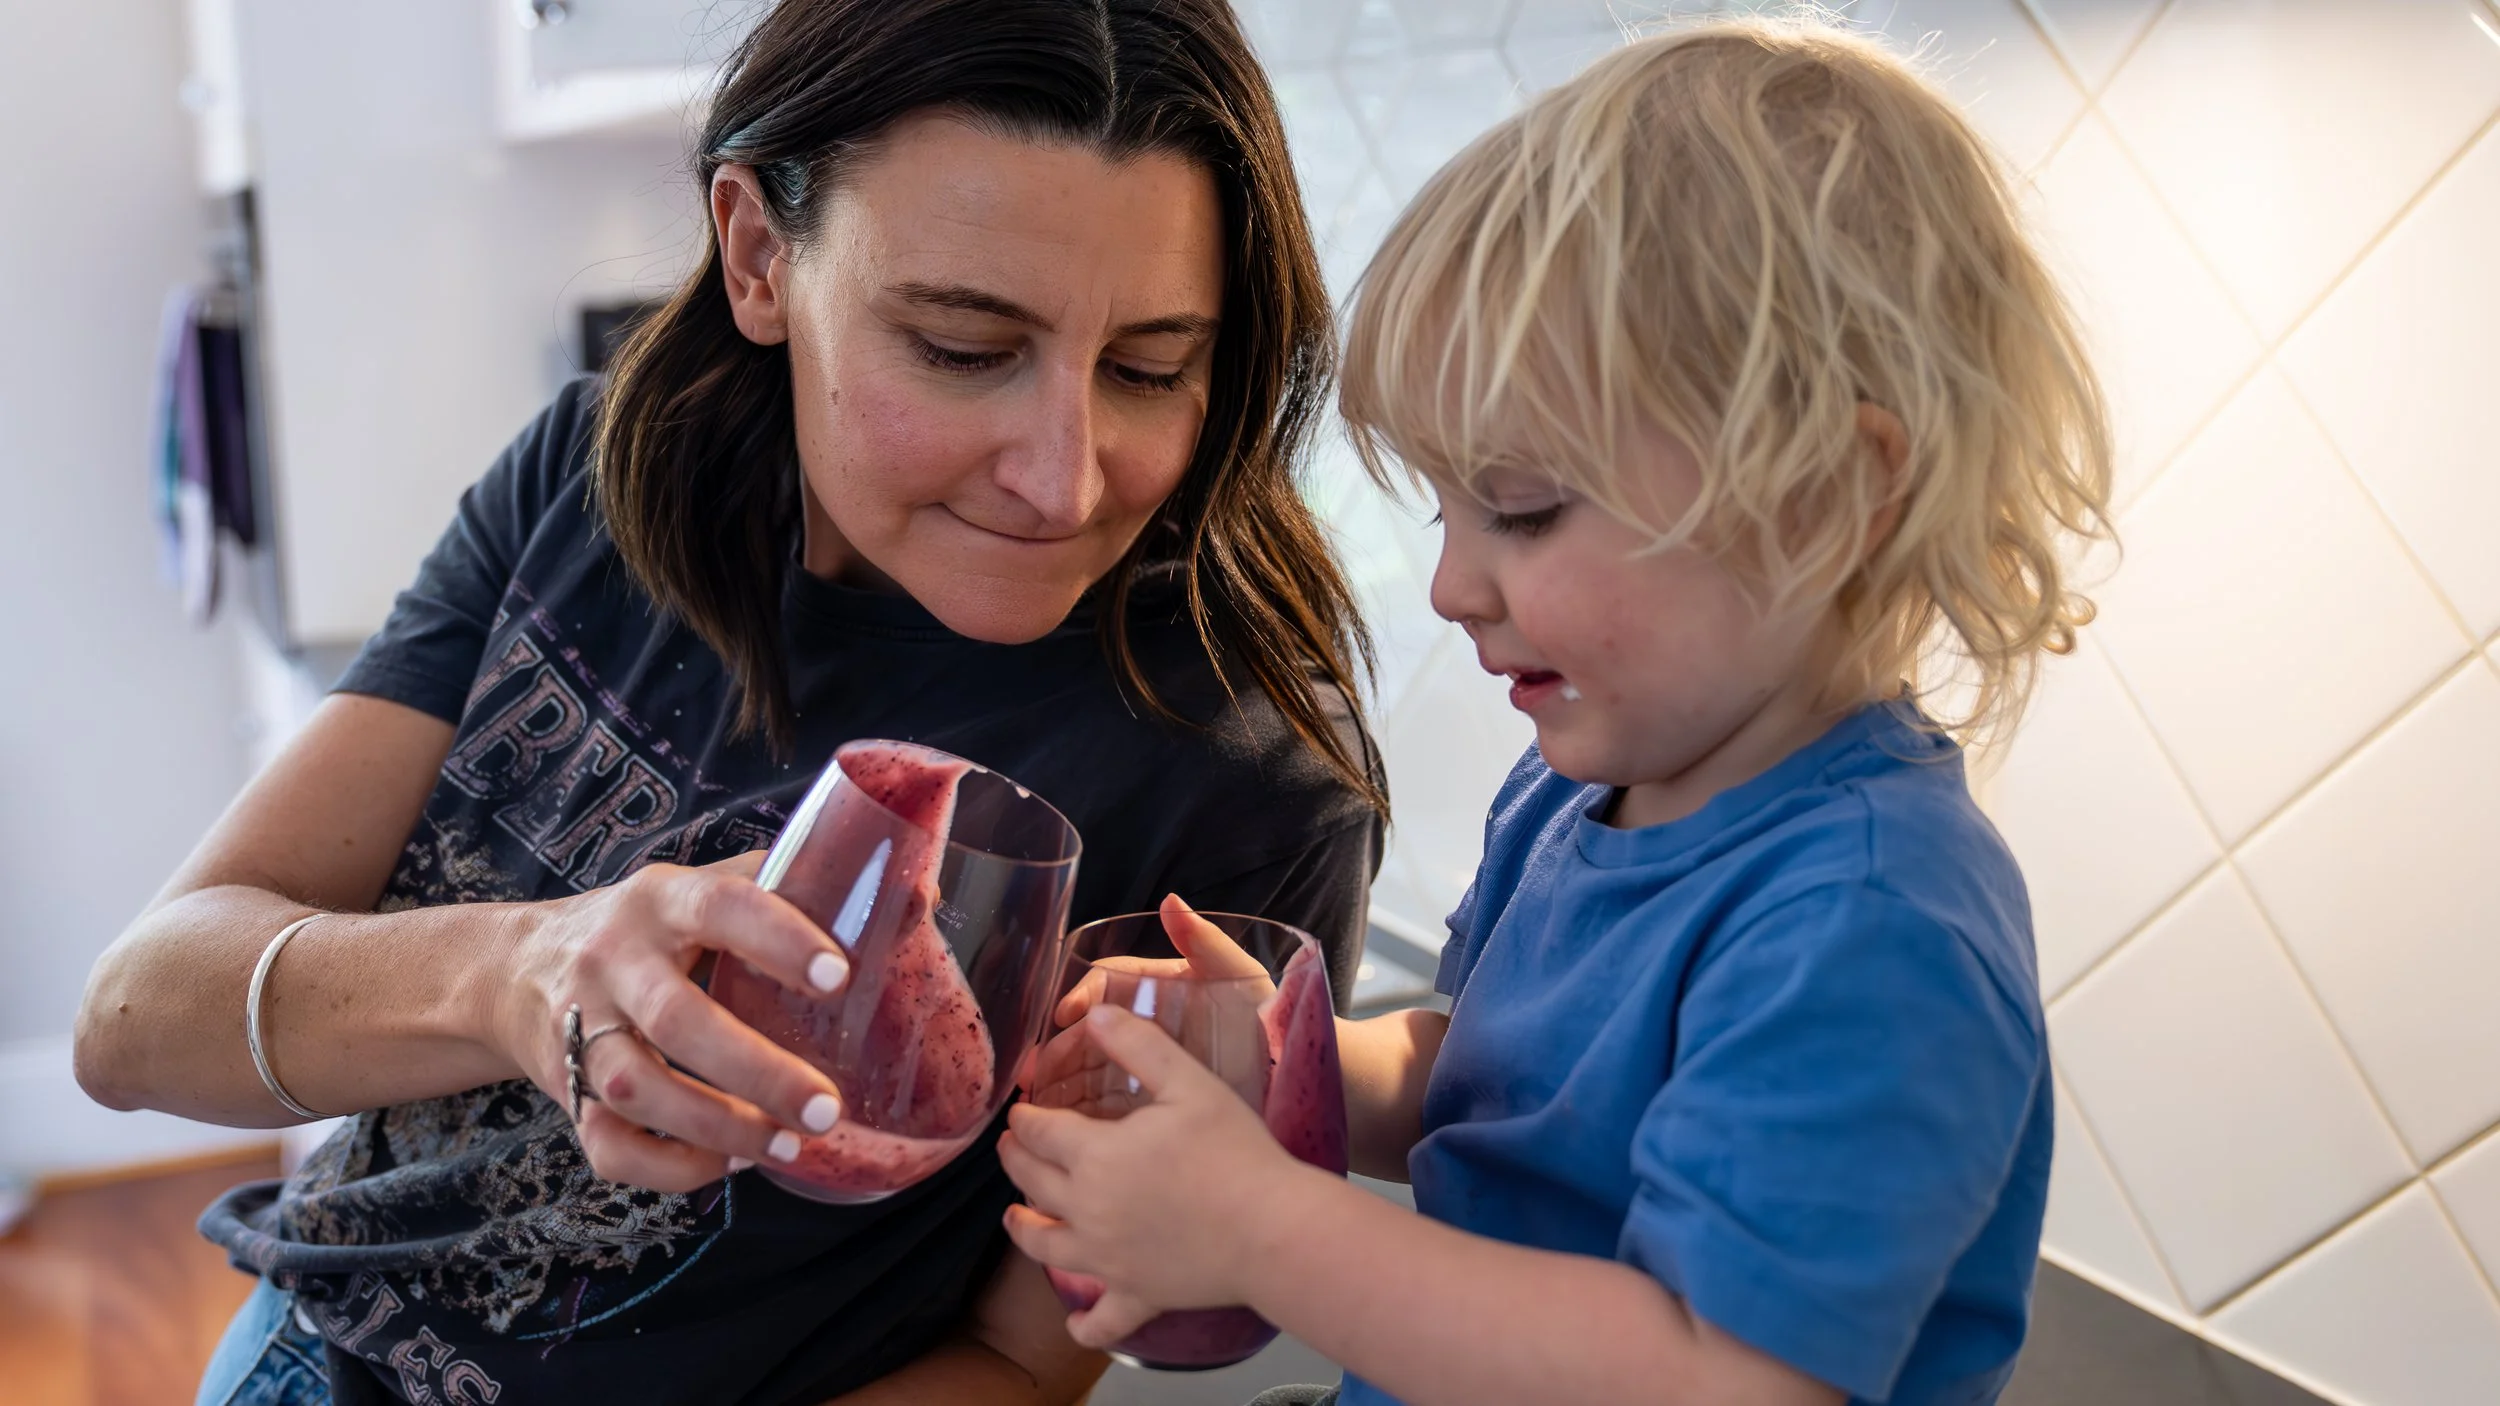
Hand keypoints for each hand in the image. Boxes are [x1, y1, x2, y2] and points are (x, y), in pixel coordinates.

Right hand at [494, 851, 850, 1192]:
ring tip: (786, 1146)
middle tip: (825, 1108)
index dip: (778, 939)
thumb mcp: (700, 887)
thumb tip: (916, 896)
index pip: (719, 909)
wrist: (514, 969)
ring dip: (717, 1129)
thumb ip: (792, 887)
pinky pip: (608, 1147)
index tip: (840, 976)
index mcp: (659, 901)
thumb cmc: (645, 929)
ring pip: (636, 1090)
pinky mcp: (565, 1092)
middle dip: (756, 1071)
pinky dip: (670, 1169)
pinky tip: (729, 1165)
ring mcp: (580, 1031)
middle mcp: (611, 963)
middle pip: (675, 1020)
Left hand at [998, 1003, 1313, 1349]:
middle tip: (1012, 1147)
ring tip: (1015, 1216)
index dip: (1025, 1117)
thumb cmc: (1235, 1152)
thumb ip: (1138, 1045)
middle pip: (1031, 1183)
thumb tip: (1095, 1013)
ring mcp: (1108, 1259)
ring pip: (1045, 1247)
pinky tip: (1075, 1326)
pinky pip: (1103, 1319)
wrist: (1272, 1228)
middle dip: (1015, 1160)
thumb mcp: (1188, 1083)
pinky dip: (1085, 1325)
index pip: (1040, 1131)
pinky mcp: (1137, 1294)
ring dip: (1023, 1228)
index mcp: (1096, 1156)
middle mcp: (1087, 1211)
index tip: (1022, 1109)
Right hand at [1019, 895, 1270, 1107]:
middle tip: (1033, 1071)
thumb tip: (1169, 901)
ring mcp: (1143, 1065)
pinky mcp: (1149, 1102)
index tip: (1064, 1014)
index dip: (1081, 997)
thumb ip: (1204, 940)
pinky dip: (1084, 1116)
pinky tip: (1067, 1129)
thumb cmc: (1265, 1015)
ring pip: (1089, 1071)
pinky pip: (1108, 1107)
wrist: (1292, 1072)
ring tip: (1039, 1103)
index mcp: (1155, 988)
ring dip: (1061, 1084)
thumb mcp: (1238, 973)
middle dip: (1057, 1049)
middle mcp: (1142, 1024)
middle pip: (1088, 1033)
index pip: (1105, 984)